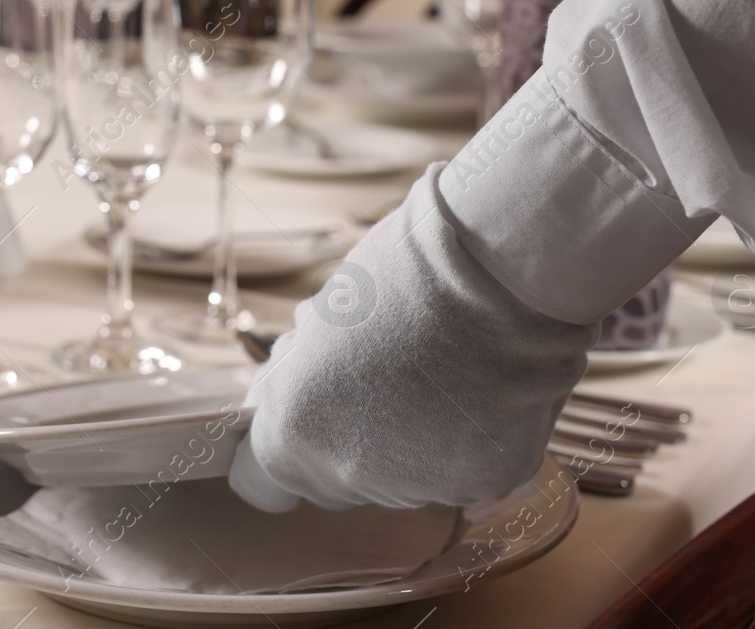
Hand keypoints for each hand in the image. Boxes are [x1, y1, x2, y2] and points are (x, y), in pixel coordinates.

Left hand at [228, 166, 596, 510]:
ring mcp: (418, 486)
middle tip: (381, 382)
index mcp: (293, 428)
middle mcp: (347, 471)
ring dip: (411, 443)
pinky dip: (469, 443)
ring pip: (399, 481)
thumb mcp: (318, 320)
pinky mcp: (482, 483)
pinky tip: (480, 392)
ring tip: (439, 375)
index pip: (260, 480)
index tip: (304, 418)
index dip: (283, 445)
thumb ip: (295, 378)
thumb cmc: (403, 277)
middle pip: (333, 482)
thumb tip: (281, 394)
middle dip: (348, 441)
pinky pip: (463, 475)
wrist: (494, 269)